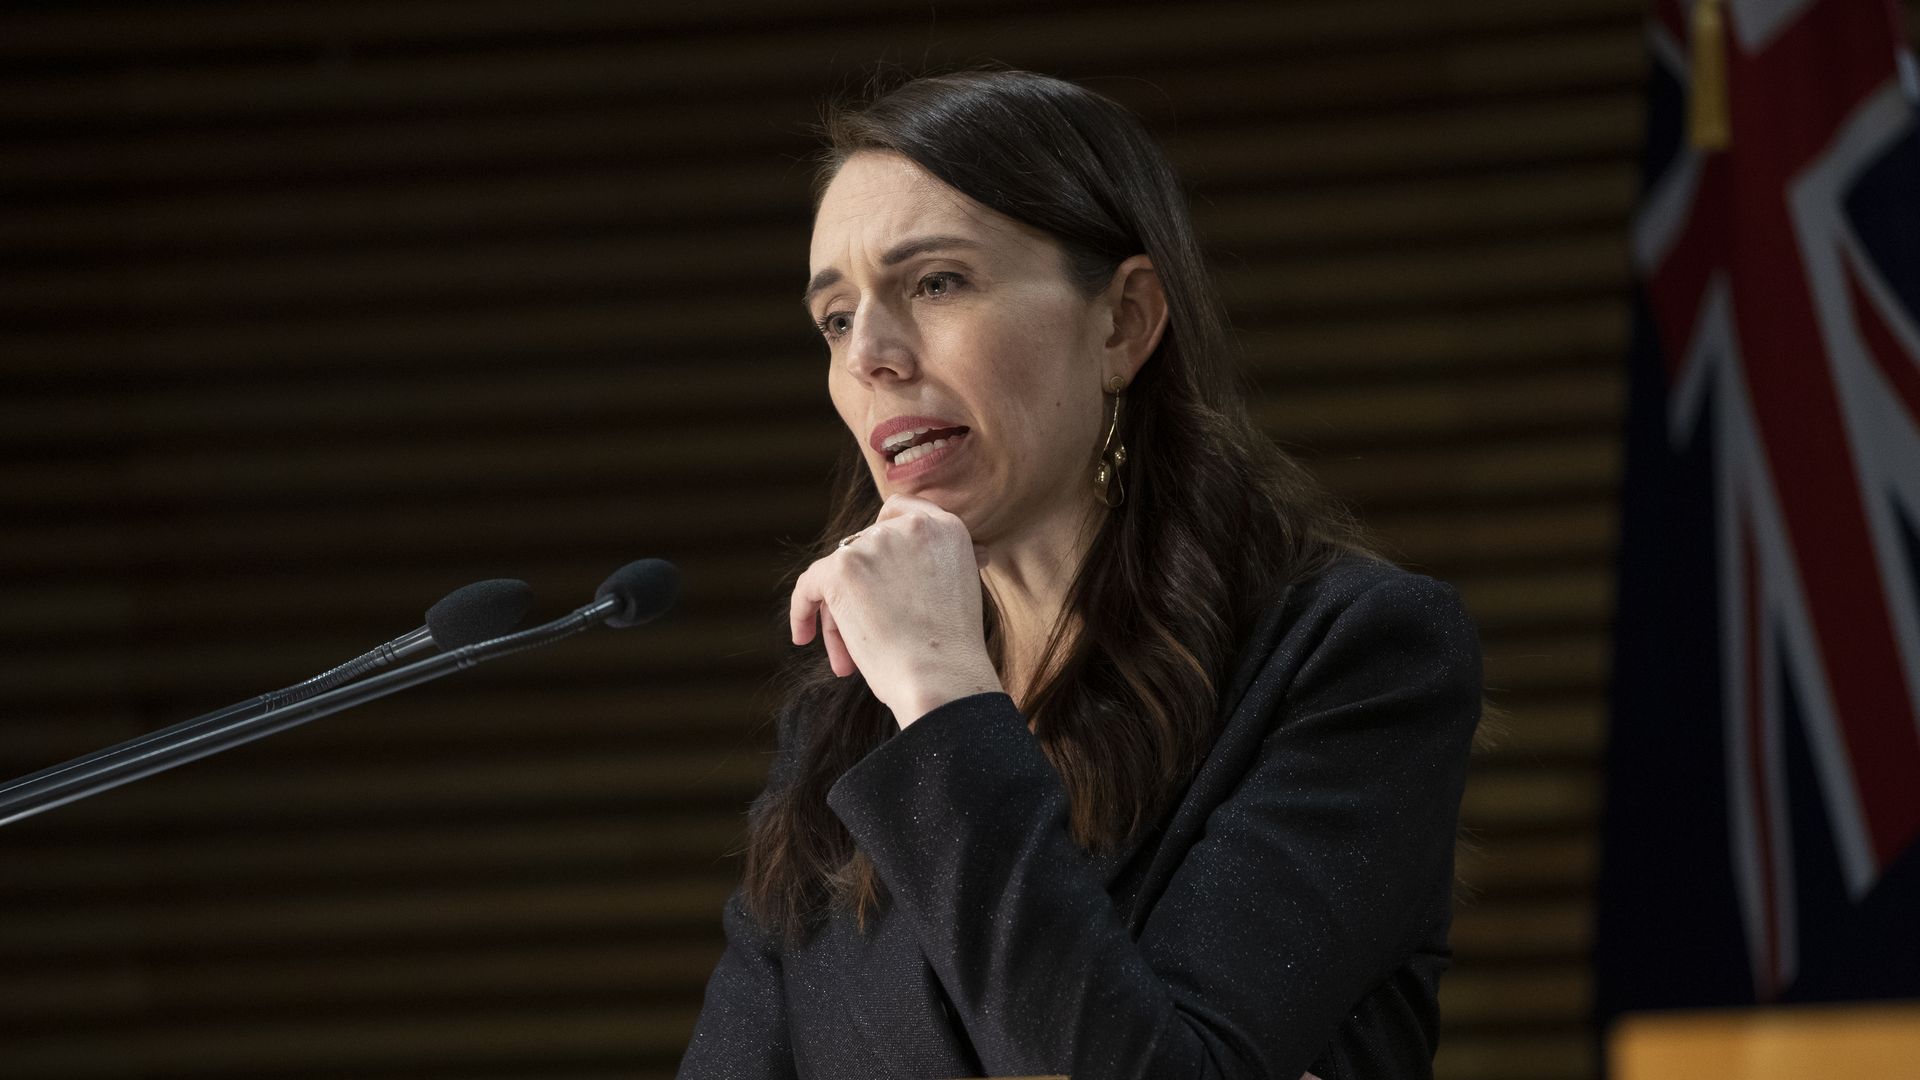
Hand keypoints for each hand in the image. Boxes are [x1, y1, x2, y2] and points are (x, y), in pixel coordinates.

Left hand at [789, 494, 1002, 726]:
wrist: (942, 678)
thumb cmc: (950, 655)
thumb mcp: (951, 593)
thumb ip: (923, 568)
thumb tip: (880, 575)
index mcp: (948, 530)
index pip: (900, 510)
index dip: (881, 533)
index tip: (872, 565)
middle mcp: (912, 526)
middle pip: (865, 550)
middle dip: (861, 591)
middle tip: (864, 639)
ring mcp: (876, 542)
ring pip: (839, 573)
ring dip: (840, 615)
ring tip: (847, 662)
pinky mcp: (843, 567)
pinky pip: (809, 584)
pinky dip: (802, 610)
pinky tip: (803, 636)